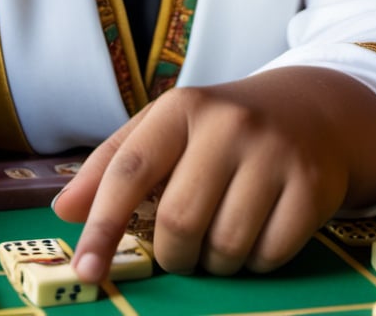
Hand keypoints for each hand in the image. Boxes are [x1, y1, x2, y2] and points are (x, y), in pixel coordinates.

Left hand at [53, 66, 375, 280]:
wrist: (310, 109)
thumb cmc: (221, 128)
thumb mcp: (167, 127)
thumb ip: (114, 165)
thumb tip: (64, 212)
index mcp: (182, 107)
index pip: (130, 169)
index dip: (102, 223)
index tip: (85, 269)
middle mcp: (229, 123)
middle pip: (179, 221)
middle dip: (174, 253)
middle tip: (183, 247)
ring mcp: (274, 152)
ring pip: (226, 247)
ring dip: (216, 261)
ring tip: (223, 233)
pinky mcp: (312, 184)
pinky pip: (269, 255)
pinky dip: (256, 261)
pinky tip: (260, 230)